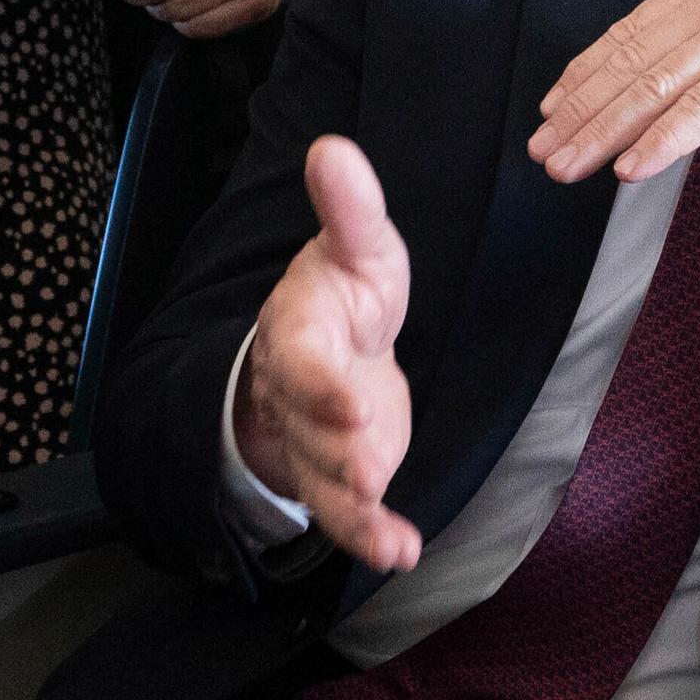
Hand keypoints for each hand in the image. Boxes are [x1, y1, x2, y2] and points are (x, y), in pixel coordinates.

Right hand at [237, 136, 422, 569]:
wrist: (324, 346)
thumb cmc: (345, 293)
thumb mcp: (359, 246)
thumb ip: (350, 208)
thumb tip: (333, 146)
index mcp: (298, 331)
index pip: (301, 359)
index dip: (320, 382)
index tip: (351, 398)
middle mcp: (298, 394)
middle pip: (309, 427)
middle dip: (336, 448)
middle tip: (366, 464)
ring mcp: (317, 441)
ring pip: (324, 478)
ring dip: (353, 505)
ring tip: (385, 531)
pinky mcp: (342, 474)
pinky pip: (349, 512)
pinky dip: (371, 536)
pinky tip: (401, 553)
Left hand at [532, 0, 699, 185]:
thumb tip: (646, 84)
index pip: (627, 33)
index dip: (582, 75)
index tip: (550, 110)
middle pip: (630, 61)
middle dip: (580, 111)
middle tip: (543, 150)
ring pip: (655, 86)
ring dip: (605, 131)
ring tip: (570, 165)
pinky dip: (661, 139)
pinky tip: (630, 167)